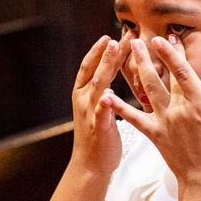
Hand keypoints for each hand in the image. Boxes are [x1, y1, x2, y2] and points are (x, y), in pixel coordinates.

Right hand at [71, 36, 128, 174]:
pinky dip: (104, 102)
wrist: (89, 164)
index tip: (109, 35)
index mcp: (82, 94)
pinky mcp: (99, 127)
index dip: (98, 50)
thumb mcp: (98, 108)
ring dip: (106, 65)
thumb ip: (103, 90)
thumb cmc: (98, 136)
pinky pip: (101, 112)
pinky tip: (108, 93)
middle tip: (119, 35)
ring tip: (114, 49)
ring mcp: (89, 112)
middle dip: (107, 51)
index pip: (88, 66)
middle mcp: (83, 100)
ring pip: (98, 84)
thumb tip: (112, 73)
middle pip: (94, 70)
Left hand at [101, 36, 200, 183]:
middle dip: (151, 56)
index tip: (166, 37)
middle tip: (139, 37)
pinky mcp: (154, 134)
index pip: (185, 73)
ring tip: (129, 52)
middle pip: (162, 77)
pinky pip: (133, 118)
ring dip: (137, 70)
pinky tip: (106, 95)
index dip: (174, 54)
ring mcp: (164, 122)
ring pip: (147, 90)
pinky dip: (119, 107)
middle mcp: (180, 110)